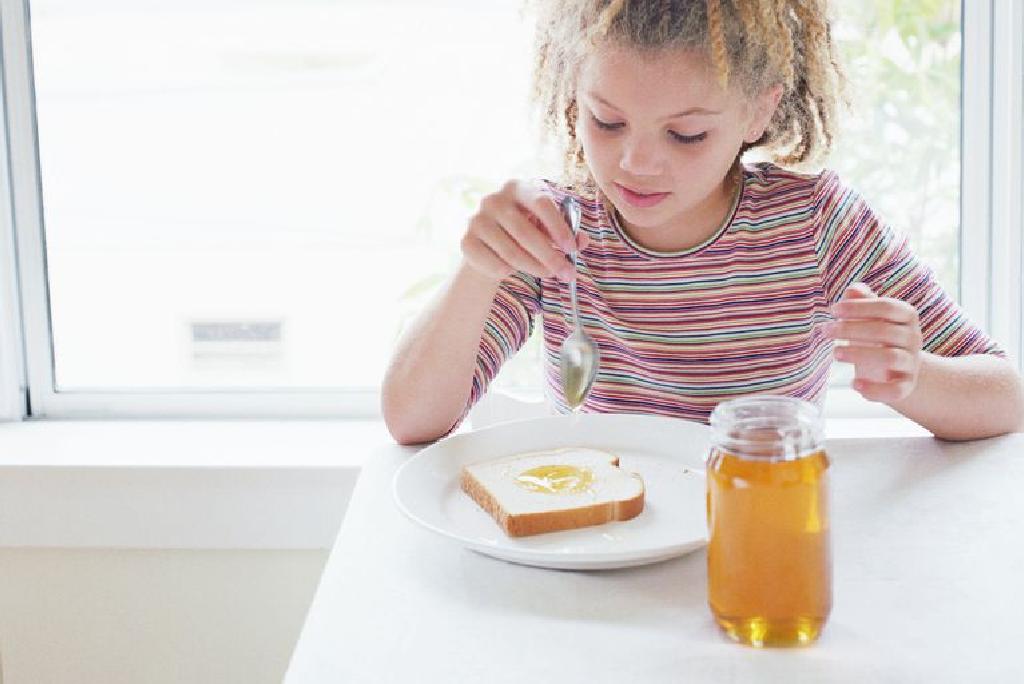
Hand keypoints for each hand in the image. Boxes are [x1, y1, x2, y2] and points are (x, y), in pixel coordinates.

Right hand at [461, 180, 588, 282]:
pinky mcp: (466, 241)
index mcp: (518, 187)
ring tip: (548, 274)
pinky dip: (510, 273)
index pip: (541, 203)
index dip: (558, 227)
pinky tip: (514, 270)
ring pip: (511, 253)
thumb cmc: (526, 231)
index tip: (572, 249)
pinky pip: (495, 265)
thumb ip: (567, 234)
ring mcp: (476, 219)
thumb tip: (583, 241)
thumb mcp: (547, 228)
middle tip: (568, 274)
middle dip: (550, 257)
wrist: (489, 243)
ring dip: (535, 268)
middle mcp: (494, 199)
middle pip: (526, 232)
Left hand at [825, 283, 923, 402]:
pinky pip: (896, 390)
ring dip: (859, 355)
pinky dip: (874, 389)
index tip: (833, 310)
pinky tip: (853, 384)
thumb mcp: (871, 317)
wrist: (897, 368)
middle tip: (826, 331)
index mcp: (906, 316)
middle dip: (851, 330)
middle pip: (885, 332)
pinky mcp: (906, 385)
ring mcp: (911, 363)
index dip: (860, 307)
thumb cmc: (878, 337)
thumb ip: (862, 302)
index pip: (887, 307)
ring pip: (891, 358)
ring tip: (835, 354)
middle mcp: (913, 338)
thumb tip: (853, 289)